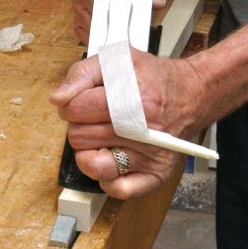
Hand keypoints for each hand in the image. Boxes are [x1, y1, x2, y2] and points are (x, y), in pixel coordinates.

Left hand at [50, 48, 207, 199]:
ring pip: (92, 165)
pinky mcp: (155, 174)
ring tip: (104, 135)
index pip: (75, 110)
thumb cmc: (151, 78)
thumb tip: (59, 99)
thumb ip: (81, 74)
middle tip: (98, 116)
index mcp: (133, 100)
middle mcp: (144, 131)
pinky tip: (113, 157)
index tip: (84, 99)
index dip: (72, 103)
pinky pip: (118, 189)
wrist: (189, 94)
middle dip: (81, 124)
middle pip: (79, 137)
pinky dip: (109, 177)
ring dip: (91, 150)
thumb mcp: (116, 59)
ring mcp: (150, 156)